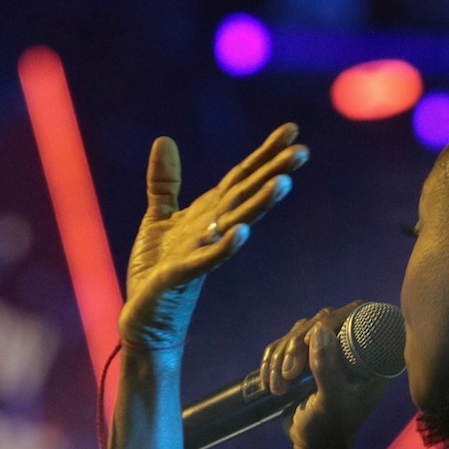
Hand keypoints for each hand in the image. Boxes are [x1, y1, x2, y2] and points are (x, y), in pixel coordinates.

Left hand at [119, 126, 306, 352]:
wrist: (145, 318)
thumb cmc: (157, 271)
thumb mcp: (159, 217)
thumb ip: (165, 180)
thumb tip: (165, 139)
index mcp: (208, 213)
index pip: (241, 178)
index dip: (265, 154)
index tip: (292, 130)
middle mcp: (212, 229)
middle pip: (246, 195)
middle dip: (273, 173)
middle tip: (303, 152)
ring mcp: (200, 252)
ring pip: (235, 224)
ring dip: (259, 205)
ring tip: (283, 183)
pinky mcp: (181, 276)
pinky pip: (206, 260)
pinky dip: (225, 247)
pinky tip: (242, 233)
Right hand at [262, 303, 388, 448]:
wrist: (314, 447)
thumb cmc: (330, 428)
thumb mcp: (331, 401)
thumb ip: (328, 369)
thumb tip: (319, 330)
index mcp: (370, 356)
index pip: (355, 318)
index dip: (330, 321)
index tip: (307, 342)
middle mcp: (350, 348)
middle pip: (321, 321)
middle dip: (297, 345)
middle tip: (289, 374)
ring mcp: (327, 351)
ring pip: (300, 331)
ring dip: (281, 355)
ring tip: (278, 387)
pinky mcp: (306, 358)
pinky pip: (285, 343)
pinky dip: (272, 359)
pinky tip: (268, 381)